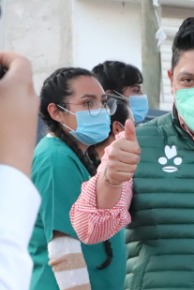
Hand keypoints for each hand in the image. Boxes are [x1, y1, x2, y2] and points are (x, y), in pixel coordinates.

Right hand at [0, 52, 38, 176]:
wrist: (8, 169)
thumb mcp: (2, 95)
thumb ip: (1, 83)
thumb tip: (4, 90)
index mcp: (20, 87)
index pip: (21, 62)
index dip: (6, 56)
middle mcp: (30, 100)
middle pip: (21, 78)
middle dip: (4, 74)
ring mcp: (31, 117)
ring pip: (20, 97)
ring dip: (7, 92)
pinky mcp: (27, 133)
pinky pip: (19, 112)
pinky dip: (8, 108)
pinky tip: (1, 114)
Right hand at [104, 120, 139, 184]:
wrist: (111, 169)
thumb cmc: (123, 153)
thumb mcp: (128, 142)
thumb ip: (130, 132)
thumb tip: (129, 121)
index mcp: (116, 144)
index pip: (137, 150)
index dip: (137, 152)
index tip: (130, 152)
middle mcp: (112, 153)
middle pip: (135, 159)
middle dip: (135, 160)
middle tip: (128, 159)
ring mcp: (112, 164)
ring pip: (133, 168)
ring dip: (132, 168)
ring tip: (126, 165)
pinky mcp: (114, 174)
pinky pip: (129, 175)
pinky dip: (129, 174)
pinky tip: (123, 171)